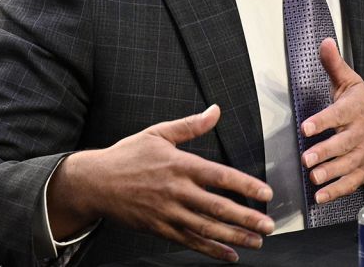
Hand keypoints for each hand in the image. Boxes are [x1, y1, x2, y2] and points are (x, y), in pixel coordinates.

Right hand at [47, 105, 274, 262]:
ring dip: (234, 237)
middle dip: (246, 218)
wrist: (94, 183)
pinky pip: (189, 241)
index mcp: (180, 165)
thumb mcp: (158, 133)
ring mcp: (168, 212)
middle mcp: (177, 191)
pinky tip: (229, 254)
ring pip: (206, 228)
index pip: (220, 176)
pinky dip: (210, 249)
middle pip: (217, 207)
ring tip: (257, 241)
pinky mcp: (159, 228)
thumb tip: (216, 110)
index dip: (245, 185)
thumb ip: (191, 125)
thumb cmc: (127, 156)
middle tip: (269, 225)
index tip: (266, 193)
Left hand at [299, 39, 363, 203]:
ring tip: (314, 177)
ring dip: (329, 173)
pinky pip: (351, 183)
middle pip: (343, 143)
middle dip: (325, 152)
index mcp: (356, 109)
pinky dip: (336, 191)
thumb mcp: (352, 82)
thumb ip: (334, 65)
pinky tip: (320, 196)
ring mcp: (363, 154)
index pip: (338, 115)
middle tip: (308, 158)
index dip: (322, 121)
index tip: (307, 127)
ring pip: (347, 165)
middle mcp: (360, 133)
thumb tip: (324, 42)